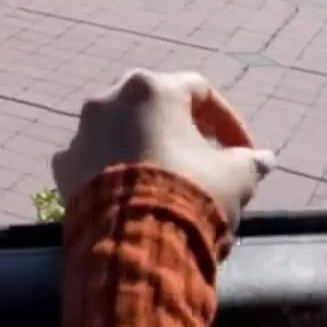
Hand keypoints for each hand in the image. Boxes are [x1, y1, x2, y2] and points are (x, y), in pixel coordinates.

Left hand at [51, 70, 274, 222]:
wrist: (135, 239)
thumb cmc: (190, 192)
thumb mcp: (236, 175)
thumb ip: (250, 160)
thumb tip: (263, 159)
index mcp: (152, 88)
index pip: (200, 91)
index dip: (228, 121)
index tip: (244, 151)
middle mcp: (109, 98)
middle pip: (154, 107)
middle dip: (183, 131)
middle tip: (205, 160)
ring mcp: (80, 131)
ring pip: (120, 132)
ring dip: (145, 149)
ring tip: (168, 181)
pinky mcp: (63, 165)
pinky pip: (94, 160)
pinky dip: (113, 171)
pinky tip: (133, 195)